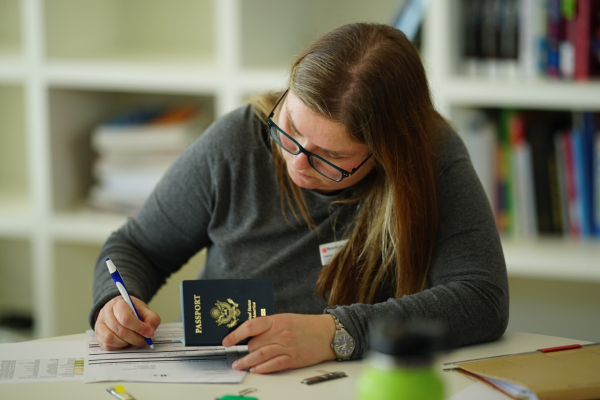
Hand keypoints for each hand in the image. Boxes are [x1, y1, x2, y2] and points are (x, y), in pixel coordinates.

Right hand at [94, 295, 160, 350]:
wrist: (120, 309)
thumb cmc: (132, 310)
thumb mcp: (144, 310)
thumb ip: (151, 319)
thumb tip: (150, 331)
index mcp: (118, 303)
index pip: (126, 318)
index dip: (139, 328)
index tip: (150, 334)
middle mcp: (106, 312)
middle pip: (120, 330)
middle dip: (136, 338)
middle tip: (144, 340)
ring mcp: (100, 324)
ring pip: (111, 339)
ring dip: (126, 343)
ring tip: (134, 340)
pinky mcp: (98, 334)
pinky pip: (107, 345)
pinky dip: (119, 346)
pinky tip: (125, 342)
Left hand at [222, 313, 336, 373]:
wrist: (328, 333)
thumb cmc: (306, 326)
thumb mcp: (285, 319)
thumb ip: (268, 326)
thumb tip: (249, 335)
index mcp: (277, 320)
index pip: (251, 326)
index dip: (235, 334)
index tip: (226, 341)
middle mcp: (280, 333)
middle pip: (254, 343)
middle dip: (243, 351)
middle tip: (234, 356)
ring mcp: (287, 346)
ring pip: (261, 355)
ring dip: (247, 362)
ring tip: (239, 366)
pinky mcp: (293, 359)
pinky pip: (274, 364)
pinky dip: (263, 368)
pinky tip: (255, 370)